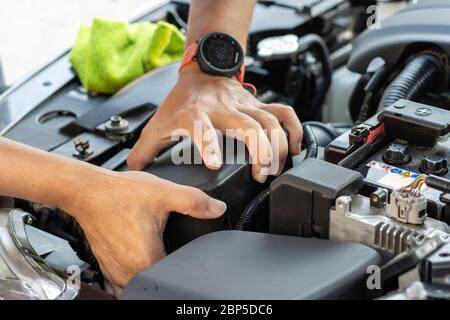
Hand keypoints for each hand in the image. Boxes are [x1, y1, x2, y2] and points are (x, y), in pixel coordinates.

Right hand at [65, 170, 225, 296]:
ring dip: (148, 280)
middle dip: (167, 276)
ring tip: (158, 262)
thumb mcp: (163, 193)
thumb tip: (217, 208)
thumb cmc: (119, 194)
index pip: (174, 278)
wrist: (88, 191)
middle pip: (155, 285)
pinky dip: (132, 279)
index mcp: (146, 259)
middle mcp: (128, 272)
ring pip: (136, 289)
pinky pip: (121, 285)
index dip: (185, 269)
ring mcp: (114, 272)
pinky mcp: (106, 267)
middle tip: (172, 257)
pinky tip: (139, 265)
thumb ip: (194, 201)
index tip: (186, 257)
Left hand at [127, 64, 302, 182]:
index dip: (208, 144)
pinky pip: (283, 113)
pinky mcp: (258, 105)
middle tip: (261, 176)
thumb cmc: (182, 100)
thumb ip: (145, 149)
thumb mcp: (158, 123)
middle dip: (260, 152)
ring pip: (270, 122)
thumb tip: (134, 171)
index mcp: (195, 114)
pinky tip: (296, 148)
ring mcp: (244, 106)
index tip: (213, 164)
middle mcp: (223, 109)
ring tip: (275, 169)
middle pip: (249, 126)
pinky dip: (294, 130)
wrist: (202, 71)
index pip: (201, 127)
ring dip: (278, 147)